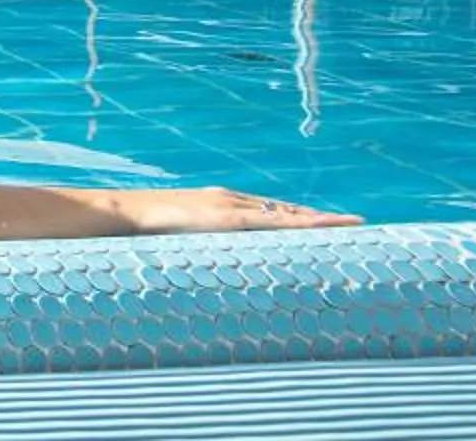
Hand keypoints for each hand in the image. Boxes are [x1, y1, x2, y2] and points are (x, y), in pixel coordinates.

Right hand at [119, 188, 358, 233]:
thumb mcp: (176, 242)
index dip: (298, 217)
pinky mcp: (226, 217)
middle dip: (319, 218)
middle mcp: (230, 200)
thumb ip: (195, 251)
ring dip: (320, 219)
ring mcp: (229, 206)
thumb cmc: (140, 232)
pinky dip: (299, 223)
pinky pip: (271, 221)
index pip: (268, 211)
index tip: (323, 224)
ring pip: (286, 213)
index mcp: (219, 205)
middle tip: (355, 224)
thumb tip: (203, 274)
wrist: (120, 213)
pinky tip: (321, 227)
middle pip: (285, 209)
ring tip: (353, 224)